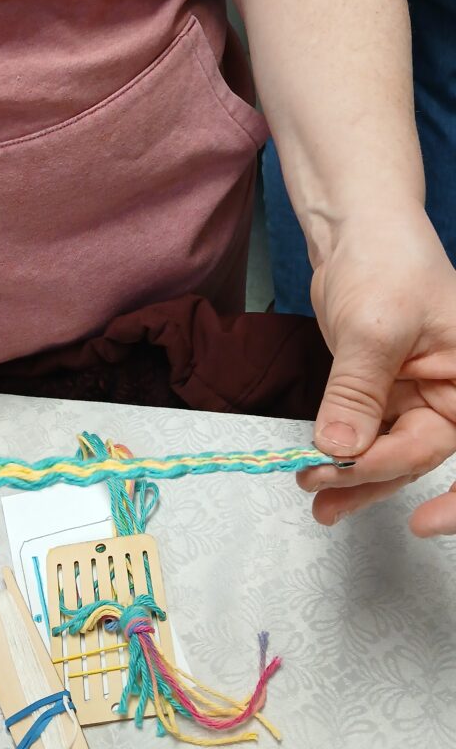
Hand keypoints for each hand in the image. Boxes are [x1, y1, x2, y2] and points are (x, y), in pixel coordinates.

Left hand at [299, 205, 455, 536]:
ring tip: (314, 495)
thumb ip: (358, 393)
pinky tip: (317, 473)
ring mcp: (417, 397)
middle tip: (323, 484)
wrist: (357, 234)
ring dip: (351, 476)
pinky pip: (367, 436)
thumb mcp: (373, 329)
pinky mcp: (384, 395)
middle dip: (370, 476)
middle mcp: (452, 394)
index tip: (426, 523)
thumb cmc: (386, 262)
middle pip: (418, 456)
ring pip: (388, 453)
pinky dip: (341, 454)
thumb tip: (341, 449)